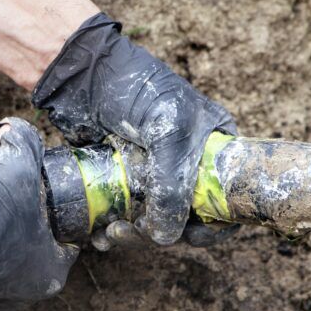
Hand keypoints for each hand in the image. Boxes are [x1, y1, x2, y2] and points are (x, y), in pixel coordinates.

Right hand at [0, 118, 77, 310]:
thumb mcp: (15, 165)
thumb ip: (24, 140)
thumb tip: (12, 129)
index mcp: (51, 272)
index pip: (66, 235)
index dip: (54, 206)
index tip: (39, 188)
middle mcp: (25, 292)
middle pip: (32, 240)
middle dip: (21, 213)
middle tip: (5, 189)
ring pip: (1, 249)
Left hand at [32, 13, 237, 246]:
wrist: (82, 72)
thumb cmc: (135, 88)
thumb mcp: (167, 131)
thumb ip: (172, 184)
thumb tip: (166, 237)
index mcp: (214, 147)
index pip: (228, 198)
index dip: (215, 225)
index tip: (191, 237)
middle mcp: (188, 164)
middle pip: (187, 218)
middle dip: (162, 232)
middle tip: (132, 232)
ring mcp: (154, 174)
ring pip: (154, 222)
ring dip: (134, 235)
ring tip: (109, 234)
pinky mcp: (123, 180)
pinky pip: (126, 216)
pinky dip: (114, 229)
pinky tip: (98, 234)